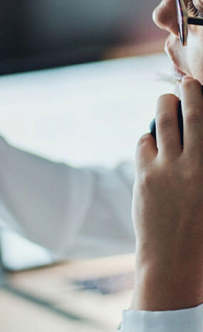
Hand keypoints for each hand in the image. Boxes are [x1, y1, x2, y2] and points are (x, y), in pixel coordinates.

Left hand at [132, 76, 202, 310]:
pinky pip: (144, 144)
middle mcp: (197, 166)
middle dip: (190, 92)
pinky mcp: (145, 175)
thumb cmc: (202, 233)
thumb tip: (196, 143)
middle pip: (192, 116)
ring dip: (164, 107)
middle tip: (188, 82)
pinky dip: (148, 140)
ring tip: (167, 101)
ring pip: (163, 124)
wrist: (174, 259)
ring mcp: (169, 169)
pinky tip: (153, 143)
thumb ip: (200, 166)